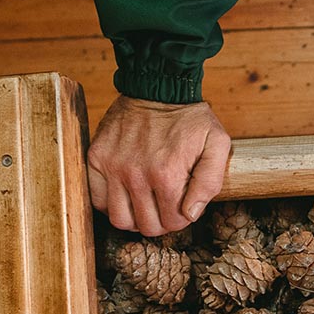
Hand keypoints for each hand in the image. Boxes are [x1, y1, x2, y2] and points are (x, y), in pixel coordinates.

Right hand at [87, 96, 230, 235]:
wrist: (158, 88)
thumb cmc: (190, 118)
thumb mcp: (217, 144)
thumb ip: (209, 182)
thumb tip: (190, 214)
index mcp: (167, 175)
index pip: (173, 222)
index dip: (181, 217)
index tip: (183, 203)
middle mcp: (136, 174)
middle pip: (147, 226)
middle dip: (161, 221)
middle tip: (165, 204)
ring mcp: (113, 167)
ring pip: (119, 219)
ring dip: (135, 217)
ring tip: (145, 202)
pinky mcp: (96, 158)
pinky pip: (97, 199)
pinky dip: (110, 203)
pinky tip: (125, 192)